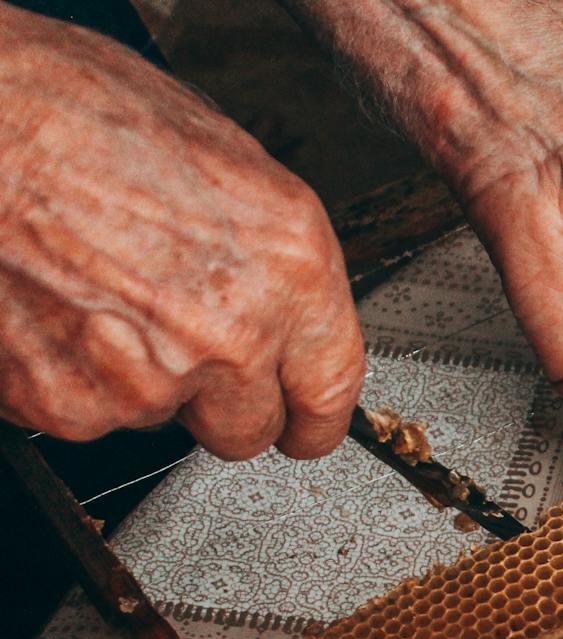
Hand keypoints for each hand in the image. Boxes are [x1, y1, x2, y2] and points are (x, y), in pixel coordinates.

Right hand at [0, 5, 363, 459]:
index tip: (302, 422)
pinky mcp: (66, 404)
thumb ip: (267, 253)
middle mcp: (231, 337)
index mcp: (288, 272)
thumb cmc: (73, 110)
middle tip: (177, 339)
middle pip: (246, 429)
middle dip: (220, 400)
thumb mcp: (222, 160)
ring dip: (138, 377)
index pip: (330, 395)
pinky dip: (70, 376)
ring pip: (160, 417)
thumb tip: (283, 300)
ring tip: (96, 291)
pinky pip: (85, 413)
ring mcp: (147, 381)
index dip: (312, 415)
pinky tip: (55, 307)